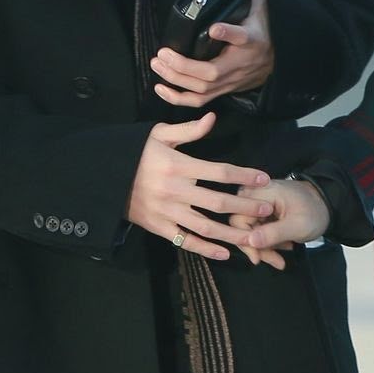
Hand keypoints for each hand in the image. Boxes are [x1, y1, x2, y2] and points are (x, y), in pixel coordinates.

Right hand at [126, 111, 273, 259]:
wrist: (104, 177)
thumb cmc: (135, 153)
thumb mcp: (158, 135)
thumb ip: (188, 131)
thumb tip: (213, 119)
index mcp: (178, 166)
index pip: (219, 172)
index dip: (244, 176)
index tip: (264, 178)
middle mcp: (176, 191)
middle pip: (219, 202)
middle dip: (246, 206)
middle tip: (268, 209)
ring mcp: (167, 212)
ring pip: (206, 226)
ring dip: (232, 233)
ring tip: (254, 236)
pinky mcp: (159, 227)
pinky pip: (185, 240)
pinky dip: (205, 249)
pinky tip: (224, 253)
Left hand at [150, 0, 274, 108]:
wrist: (277, 61)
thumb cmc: (261, 32)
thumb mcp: (260, 12)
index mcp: (252, 40)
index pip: (242, 37)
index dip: (228, 33)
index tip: (214, 28)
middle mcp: (240, 64)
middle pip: (211, 72)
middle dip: (183, 65)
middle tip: (162, 53)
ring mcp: (231, 81)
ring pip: (202, 89)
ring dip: (175, 79)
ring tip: (157, 65)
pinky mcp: (223, 91)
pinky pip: (199, 100)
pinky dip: (178, 98)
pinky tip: (161, 89)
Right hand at [230, 177, 330, 269]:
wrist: (324, 204)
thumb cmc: (314, 211)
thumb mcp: (297, 225)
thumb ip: (273, 233)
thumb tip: (250, 241)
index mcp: (260, 192)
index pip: (239, 219)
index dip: (246, 240)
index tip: (258, 258)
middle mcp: (252, 194)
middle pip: (241, 226)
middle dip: (257, 248)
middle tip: (276, 261)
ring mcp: (254, 202)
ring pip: (248, 231)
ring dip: (263, 248)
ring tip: (281, 258)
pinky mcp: (258, 211)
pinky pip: (255, 230)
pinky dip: (267, 242)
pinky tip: (282, 247)